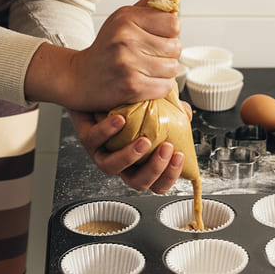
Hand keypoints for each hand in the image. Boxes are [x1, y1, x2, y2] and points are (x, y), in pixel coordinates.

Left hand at [69, 109, 184, 192]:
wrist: (98, 90)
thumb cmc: (130, 105)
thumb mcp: (157, 108)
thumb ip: (174, 112)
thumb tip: (187, 114)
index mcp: (141, 162)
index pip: (158, 183)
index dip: (170, 176)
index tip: (180, 156)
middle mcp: (122, 162)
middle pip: (138, 183)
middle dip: (155, 169)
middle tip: (167, 148)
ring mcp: (103, 152)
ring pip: (112, 168)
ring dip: (130, 156)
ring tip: (144, 140)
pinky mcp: (87, 138)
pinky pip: (94, 140)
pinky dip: (108, 131)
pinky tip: (121, 120)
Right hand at [72, 0, 181, 109]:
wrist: (80, 77)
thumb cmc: (105, 48)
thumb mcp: (120, 20)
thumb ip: (146, 9)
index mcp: (127, 18)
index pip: (174, 24)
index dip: (170, 33)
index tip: (160, 38)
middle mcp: (127, 38)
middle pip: (176, 47)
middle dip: (168, 54)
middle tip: (152, 56)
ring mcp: (129, 63)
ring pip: (172, 68)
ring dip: (164, 72)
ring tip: (148, 70)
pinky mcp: (132, 86)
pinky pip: (165, 86)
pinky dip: (158, 87)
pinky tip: (145, 82)